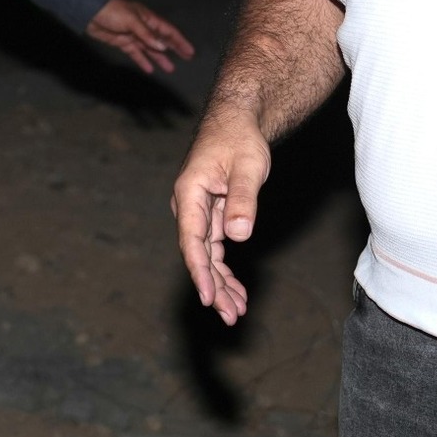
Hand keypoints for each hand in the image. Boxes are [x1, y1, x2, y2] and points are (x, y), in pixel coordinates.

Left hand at [86, 0, 194, 73]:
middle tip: (186, 58)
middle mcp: (143, 28)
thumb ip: (146, 35)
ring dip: (159, 58)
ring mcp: (133, 36)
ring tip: (170, 69)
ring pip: (150, 49)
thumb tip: (162, 46)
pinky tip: (149, 69)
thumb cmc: (112, 11)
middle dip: (174, 49)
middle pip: (161, 40)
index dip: (179, 41)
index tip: (189, 51)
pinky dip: (142, 61)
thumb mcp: (131, 20)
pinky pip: (136, 53)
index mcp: (148, 18)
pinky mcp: (123, 42)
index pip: (168, 31)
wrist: (89, 12)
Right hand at [171, 109, 268, 325]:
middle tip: (230, 315)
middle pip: (198, 254)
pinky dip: (224, 269)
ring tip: (236, 310)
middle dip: (214, 287)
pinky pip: (215, 248)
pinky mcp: (211, 216)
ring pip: (206, 255)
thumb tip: (237, 235)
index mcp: (190, 193)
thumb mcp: (248, 167)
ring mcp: (199, 213)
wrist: (236, 121)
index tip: (208, 297)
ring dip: (220, 283)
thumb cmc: (239, 139)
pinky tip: (236, 290)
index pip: (192, 240)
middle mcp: (189, 206)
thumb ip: (243, 200)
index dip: (200, 272)